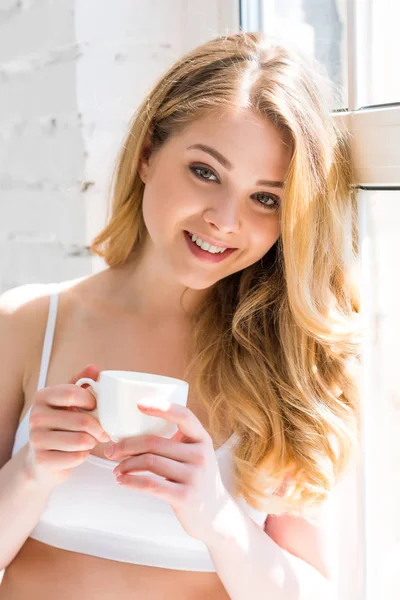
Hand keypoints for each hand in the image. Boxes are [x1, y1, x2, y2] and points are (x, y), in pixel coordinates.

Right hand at [25, 364, 110, 484]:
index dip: (91, 401)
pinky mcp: (42, 460)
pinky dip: (84, 456)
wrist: (41, 458)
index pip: (72, 393)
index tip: (96, 407)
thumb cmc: (60, 425)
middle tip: (103, 431)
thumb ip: (81, 383)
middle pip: (82, 420)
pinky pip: (77, 457)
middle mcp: (35, 416)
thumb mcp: (68, 401)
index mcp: (42, 397)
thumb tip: (94, 368)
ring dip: (92, 442)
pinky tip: (79, 453)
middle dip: (99, 428)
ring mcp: (36, 439)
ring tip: (90, 440)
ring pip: (81, 440)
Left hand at [106, 399, 234, 543]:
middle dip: (126, 445)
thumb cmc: (198, 480)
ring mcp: (194, 476)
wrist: (216, 517)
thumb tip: (137, 427)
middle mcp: (201, 455)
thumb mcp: (196, 455)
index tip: (139, 404)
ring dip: (126, 464)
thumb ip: (179, 440)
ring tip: (116, 469)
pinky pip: (151, 484)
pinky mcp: (185, 497)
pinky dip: (131, 481)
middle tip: (111, 451)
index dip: (161, 407)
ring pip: (149, 462)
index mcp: (202, 439)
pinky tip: (122, 480)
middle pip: (154, 443)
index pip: (184, 415)